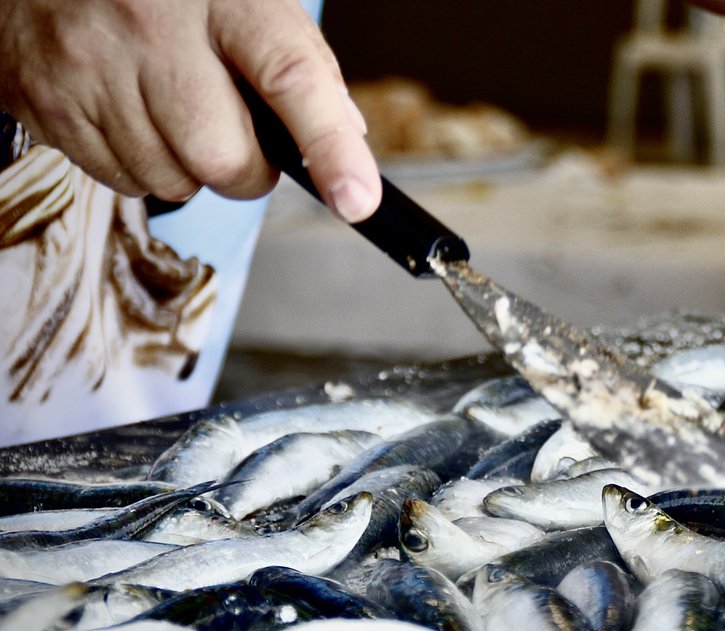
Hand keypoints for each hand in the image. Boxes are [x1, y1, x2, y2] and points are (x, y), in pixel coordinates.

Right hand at [0, 0, 380, 221]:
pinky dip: (139, 165)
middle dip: (245, 171)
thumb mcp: (248, 3)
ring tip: (171, 110)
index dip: (330, 148)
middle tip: (239, 139)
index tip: (357, 199)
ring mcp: (93, 64)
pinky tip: (129, 113)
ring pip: (171, 180)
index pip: (291, 78)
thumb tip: (348, 138)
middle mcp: (154, 26)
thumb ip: (301, 64)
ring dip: (187, 168)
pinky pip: (121, 181)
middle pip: (223, 158)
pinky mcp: (49, 101)